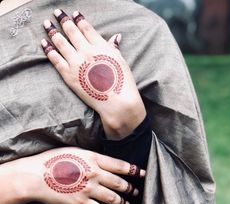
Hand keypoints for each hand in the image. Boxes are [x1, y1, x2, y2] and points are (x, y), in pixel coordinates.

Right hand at [12, 147, 144, 203]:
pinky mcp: (80, 203)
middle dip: (130, 189)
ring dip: (122, 202)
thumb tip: (104, 161)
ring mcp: (88, 189)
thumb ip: (91, 156)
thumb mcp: (75, 151)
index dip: (134, 170)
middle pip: (120, 183)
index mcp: (93, 158)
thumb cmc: (52, 160)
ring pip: (113, 198)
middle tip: (135, 191)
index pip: (120, 165)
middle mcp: (94, 173)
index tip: (142, 174)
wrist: (34, 176)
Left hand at [41, 9, 145, 138]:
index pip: (86, 28)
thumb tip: (116, 37)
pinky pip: (55, 59)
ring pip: (60, 42)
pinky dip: (48, 49)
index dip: (79, 19)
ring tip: (46, 24)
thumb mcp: (121, 61)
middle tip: (57, 12)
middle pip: (71, 31)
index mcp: (100, 46)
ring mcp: (76, 63)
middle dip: (63, 20)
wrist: (116, 102)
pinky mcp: (68, 75)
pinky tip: (43, 42)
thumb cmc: (122, 83)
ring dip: (52, 31)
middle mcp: (87, 51)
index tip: (74, 13)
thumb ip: (114, 48)